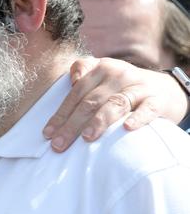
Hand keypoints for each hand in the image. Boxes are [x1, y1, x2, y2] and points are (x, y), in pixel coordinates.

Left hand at [43, 57, 188, 151]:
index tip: (47, 134)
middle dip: (72, 124)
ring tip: (86, 137)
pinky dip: (138, 118)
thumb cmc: (122, 87)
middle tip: (59, 144)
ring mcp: (139, 86)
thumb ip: (82, 77)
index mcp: (101, 68)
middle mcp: (118, 74)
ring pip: (115, 104)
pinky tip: (127, 128)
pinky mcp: (157, 100)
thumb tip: (68, 89)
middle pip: (90, 101)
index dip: (60, 114)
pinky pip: (148, 109)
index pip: (75, 94)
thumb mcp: (102, 76)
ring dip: (99, 121)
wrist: (165, 88)